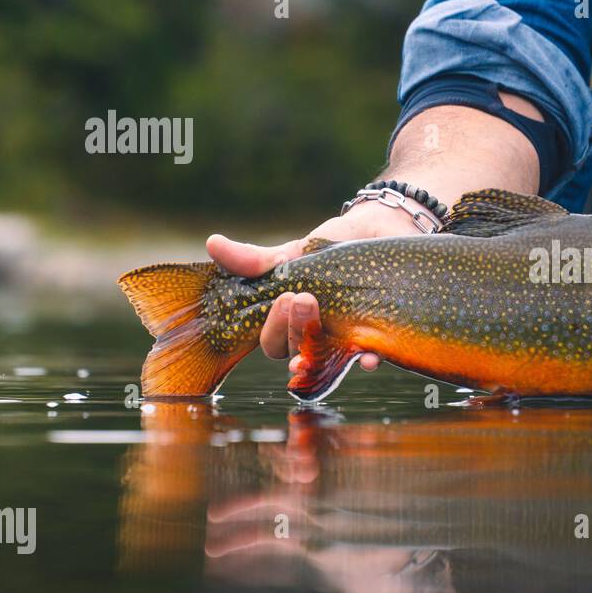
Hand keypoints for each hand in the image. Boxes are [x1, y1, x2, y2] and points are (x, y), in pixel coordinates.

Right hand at [206, 201, 423, 367]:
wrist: (379, 232)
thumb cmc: (330, 249)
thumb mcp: (293, 252)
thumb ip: (256, 259)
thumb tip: (212, 243)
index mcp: (289, 322)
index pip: (272, 341)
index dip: (273, 328)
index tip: (282, 298)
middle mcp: (315, 337)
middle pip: (296, 353)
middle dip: (296, 330)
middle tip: (303, 299)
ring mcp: (344, 340)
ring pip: (326, 360)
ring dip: (322, 348)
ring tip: (329, 319)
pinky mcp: (378, 339)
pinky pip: (369, 358)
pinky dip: (366, 360)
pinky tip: (367, 357)